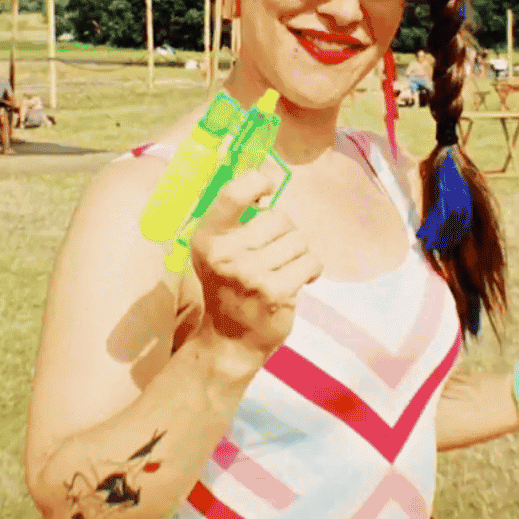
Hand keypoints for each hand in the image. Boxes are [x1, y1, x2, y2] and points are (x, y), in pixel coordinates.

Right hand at [190, 167, 322, 368]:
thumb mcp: (218, 251)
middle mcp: (225, 254)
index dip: (258, 181)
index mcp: (207, 238)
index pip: (234, 193)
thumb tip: (267, 177)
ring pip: (298, 239)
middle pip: (279, 217)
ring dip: (298, 252)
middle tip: (275, 251)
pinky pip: (310, 261)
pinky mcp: (276, 293)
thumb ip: (235, 218)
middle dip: (285, 231)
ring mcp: (251, 275)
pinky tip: (298, 280)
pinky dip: (310, 269)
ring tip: (284, 268)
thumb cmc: (229, 287)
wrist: (229, 341)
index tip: (268, 188)